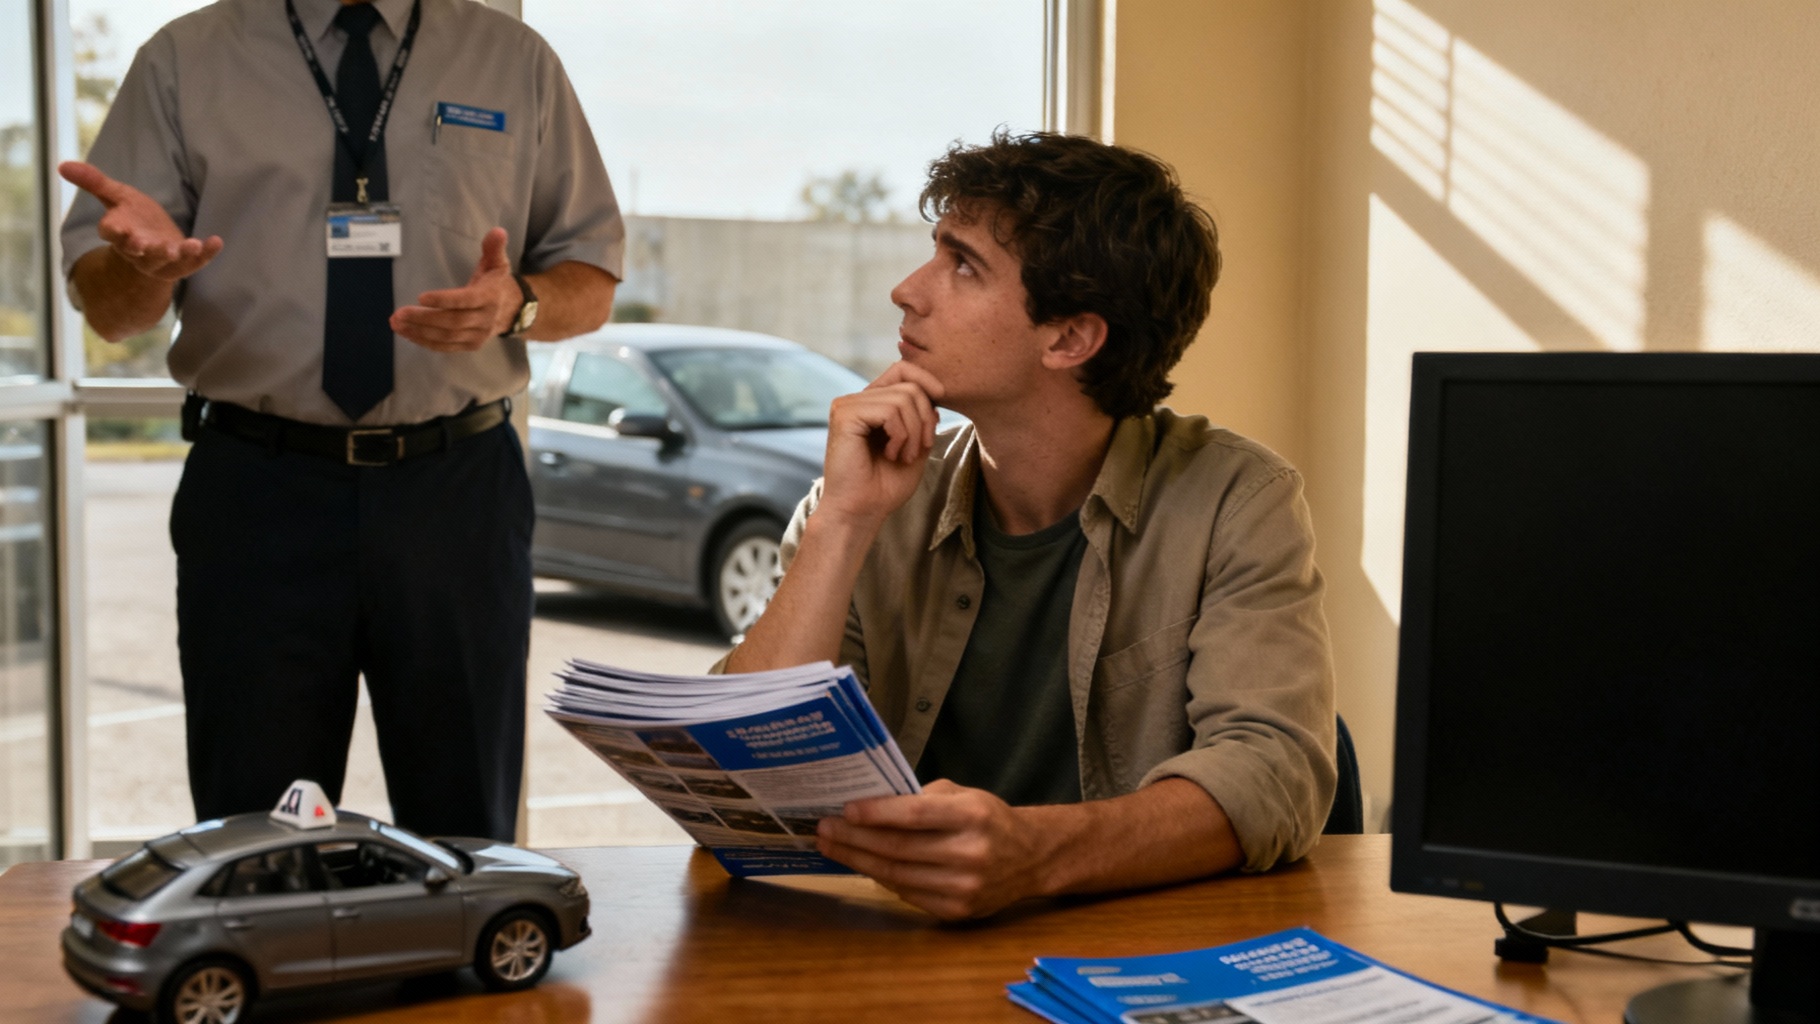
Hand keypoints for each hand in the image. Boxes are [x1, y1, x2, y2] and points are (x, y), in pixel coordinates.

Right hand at [60, 161, 222, 280]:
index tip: (116, 229)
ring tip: (191, 245)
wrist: (154, 241)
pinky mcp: (184, 263)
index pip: (111, 233)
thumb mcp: (116, 196)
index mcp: (119, 233)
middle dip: (145, 249)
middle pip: (140, 252)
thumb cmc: (133, 217)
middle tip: (149, 245)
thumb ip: (94, 182)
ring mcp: (163, 260)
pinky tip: (217, 241)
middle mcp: (139, 250)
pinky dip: (206, 253)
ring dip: (179, 254)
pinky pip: (196, 261)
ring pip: (168, 261)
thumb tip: (62, 164)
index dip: (114, 232)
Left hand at [391, 227, 519, 350]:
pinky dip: (425, 342)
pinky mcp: (470, 345)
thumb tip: (497, 231)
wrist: (513, 311)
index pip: (466, 300)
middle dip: (424, 318)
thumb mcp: (498, 263)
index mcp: (490, 297)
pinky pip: (446, 347)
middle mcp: (485, 319)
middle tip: (399, 313)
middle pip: (452, 321)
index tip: (421, 297)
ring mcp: (478, 335)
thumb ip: (494, 247)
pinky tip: (407, 333)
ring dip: (419, 331)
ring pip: (446, 337)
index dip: (444, 300)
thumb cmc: (497, 284)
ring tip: (397, 323)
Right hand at [816, 361, 946, 528]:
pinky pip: (889, 410)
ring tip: (904, 456)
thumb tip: (934, 393)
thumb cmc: (885, 486)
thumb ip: (924, 418)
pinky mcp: (845, 415)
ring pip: (903, 398)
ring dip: (914, 432)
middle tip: (921, 448)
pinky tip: (891, 454)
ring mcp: (848, 405)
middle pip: (909, 385)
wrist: (862, 511)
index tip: (940, 404)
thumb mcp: (916, 447)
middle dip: (925, 418)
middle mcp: (858, 400)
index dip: (927, 380)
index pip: (903, 369)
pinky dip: (900, 435)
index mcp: (872, 403)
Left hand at [816, 779, 1052, 919]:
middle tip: (825, 829)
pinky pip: (907, 894)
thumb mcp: (964, 795)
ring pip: (897, 875)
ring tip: (833, 847)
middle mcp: (970, 853)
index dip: (876, 813)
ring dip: (858, 861)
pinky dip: (881, 878)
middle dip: (854, 839)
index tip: (845, 810)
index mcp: (973, 815)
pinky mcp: (957, 910)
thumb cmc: (988, 819)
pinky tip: (863, 865)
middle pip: (898, 848)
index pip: (915, 815)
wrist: (1030, 858)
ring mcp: (964, 887)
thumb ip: (922, 798)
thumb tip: (870, 804)